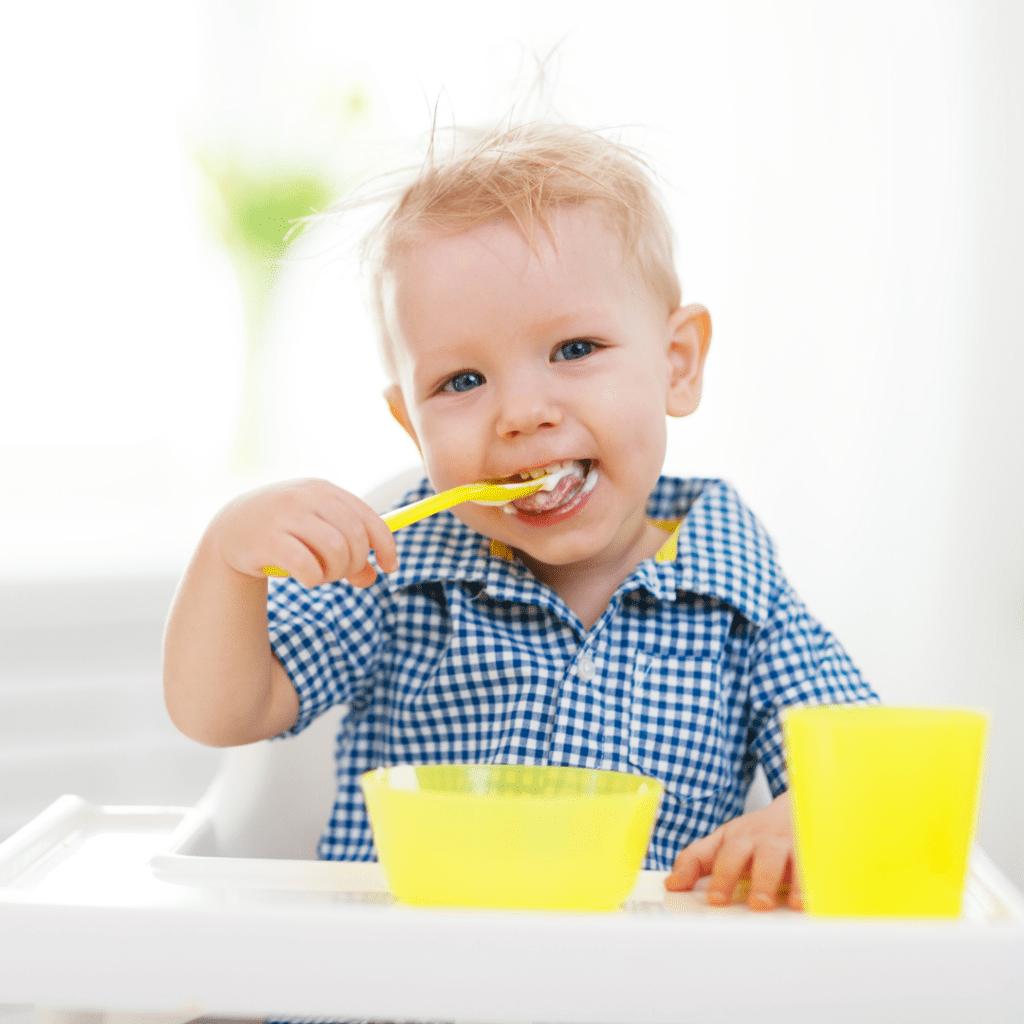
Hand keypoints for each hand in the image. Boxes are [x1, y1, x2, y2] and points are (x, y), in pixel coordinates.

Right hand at [208, 478, 397, 588]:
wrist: (230, 529)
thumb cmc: (284, 531)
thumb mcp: (318, 534)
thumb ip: (347, 552)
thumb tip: (373, 578)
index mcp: (324, 490)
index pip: (368, 518)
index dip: (385, 545)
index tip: (390, 567)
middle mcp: (307, 497)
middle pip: (354, 536)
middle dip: (355, 563)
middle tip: (341, 574)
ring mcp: (286, 515)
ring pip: (335, 550)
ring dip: (335, 572)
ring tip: (321, 576)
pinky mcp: (267, 539)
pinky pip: (307, 565)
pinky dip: (314, 578)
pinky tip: (306, 578)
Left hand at [664, 791, 802, 911]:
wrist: (796, 805)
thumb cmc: (757, 833)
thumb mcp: (725, 841)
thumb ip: (696, 860)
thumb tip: (672, 885)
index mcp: (736, 839)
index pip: (720, 855)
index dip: (719, 877)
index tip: (714, 900)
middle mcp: (761, 840)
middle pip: (752, 856)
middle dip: (753, 879)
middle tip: (755, 904)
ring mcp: (788, 843)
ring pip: (784, 858)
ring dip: (784, 882)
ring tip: (783, 904)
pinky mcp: (814, 849)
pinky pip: (814, 864)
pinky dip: (813, 881)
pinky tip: (811, 899)